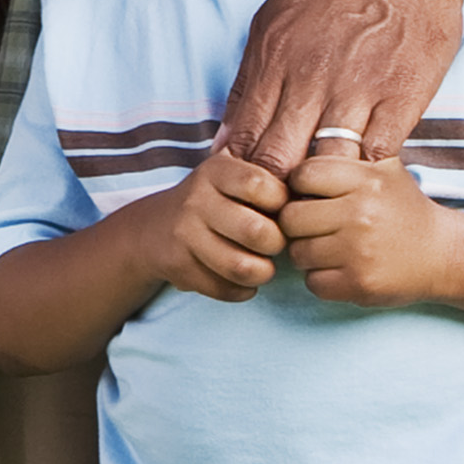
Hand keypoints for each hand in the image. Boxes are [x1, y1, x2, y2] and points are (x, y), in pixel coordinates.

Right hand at [142, 151, 289, 302]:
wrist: (151, 229)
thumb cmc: (212, 203)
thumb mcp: (231, 176)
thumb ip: (267, 179)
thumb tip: (312, 202)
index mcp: (216, 172)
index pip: (261, 186)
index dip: (281, 203)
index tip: (279, 211)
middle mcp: (196, 200)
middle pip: (258, 232)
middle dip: (276, 244)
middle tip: (274, 244)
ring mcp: (184, 234)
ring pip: (242, 267)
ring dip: (262, 273)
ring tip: (263, 267)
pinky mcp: (178, 266)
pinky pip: (224, 289)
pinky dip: (241, 291)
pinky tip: (241, 281)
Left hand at [218, 0, 463, 180]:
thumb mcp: (274, 21)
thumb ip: (249, 83)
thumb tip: (226, 143)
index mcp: (273, 62)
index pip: (246, 141)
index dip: (245, 177)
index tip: (251, 193)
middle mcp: (310, 78)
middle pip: (279, 159)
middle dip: (276, 192)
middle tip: (282, 209)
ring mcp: (358, 88)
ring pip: (327, 163)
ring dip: (323, 186)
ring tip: (323, 198)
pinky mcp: (403, 95)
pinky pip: (378, 153)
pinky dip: (369, 169)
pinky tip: (365, 172)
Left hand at [277, 144, 454, 309]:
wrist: (444, 254)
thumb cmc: (403, 209)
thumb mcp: (383, 170)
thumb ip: (343, 156)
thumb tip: (290, 157)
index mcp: (366, 180)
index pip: (302, 175)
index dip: (300, 186)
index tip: (312, 195)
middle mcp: (361, 213)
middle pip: (290, 217)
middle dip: (298, 223)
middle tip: (317, 226)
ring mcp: (359, 251)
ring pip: (298, 253)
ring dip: (309, 254)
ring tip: (333, 248)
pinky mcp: (359, 284)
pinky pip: (313, 282)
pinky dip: (322, 279)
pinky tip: (343, 269)